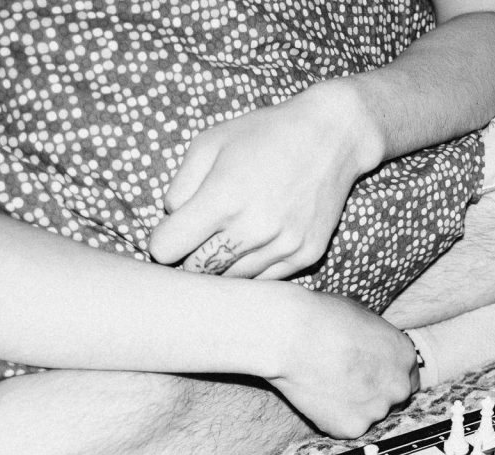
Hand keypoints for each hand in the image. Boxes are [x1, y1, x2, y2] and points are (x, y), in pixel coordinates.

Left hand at [148, 83, 380, 280]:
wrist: (332, 135)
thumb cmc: (264, 134)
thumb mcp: (209, 142)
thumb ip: (179, 186)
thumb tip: (172, 221)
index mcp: (223, 198)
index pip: (166, 249)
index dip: (162, 240)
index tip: (172, 230)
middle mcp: (253, 228)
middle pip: (196, 269)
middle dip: (189, 255)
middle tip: (199, 236)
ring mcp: (283, 245)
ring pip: (230, 280)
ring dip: (222, 263)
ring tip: (230, 235)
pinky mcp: (305, 255)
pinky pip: (263, 280)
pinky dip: (251, 266)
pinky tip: (254, 241)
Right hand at [269, 290, 418, 438]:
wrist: (292, 336)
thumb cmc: (322, 318)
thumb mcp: (363, 319)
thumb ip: (376, 343)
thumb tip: (371, 350)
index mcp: (405, 355)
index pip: (408, 378)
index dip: (387, 379)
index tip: (370, 378)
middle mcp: (399, 386)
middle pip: (392, 401)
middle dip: (373, 396)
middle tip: (344, 385)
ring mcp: (377, 410)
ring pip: (366, 416)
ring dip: (351, 408)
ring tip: (324, 386)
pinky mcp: (352, 428)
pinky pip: (342, 428)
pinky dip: (330, 419)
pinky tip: (315, 398)